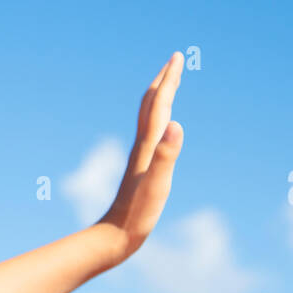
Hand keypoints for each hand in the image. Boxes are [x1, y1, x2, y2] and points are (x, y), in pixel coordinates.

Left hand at [97, 52, 184, 256]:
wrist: (115, 236)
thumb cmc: (138, 215)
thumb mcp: (158, 185)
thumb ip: (167, 155)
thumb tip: (176, 123)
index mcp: (148, 146)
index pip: (160, 104)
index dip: (170, 80)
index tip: (178, 57)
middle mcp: (142, 147)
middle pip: (151, 105)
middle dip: (164, 81)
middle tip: (175, 61)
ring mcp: (140, 157)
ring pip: (148, 119)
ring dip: (159, 98)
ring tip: (169, 87)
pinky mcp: (140, 169)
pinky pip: (150, 136)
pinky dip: (157, 122)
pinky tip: (160, 129)